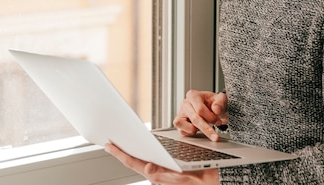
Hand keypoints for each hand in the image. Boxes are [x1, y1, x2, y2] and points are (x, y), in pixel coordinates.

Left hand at [104, 143, 218, 184]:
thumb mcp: (183, 177)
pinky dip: (142, 156)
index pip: (134, 163)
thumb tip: (147, 167)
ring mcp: (162, 174)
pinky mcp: (168, 172)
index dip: (120, 154)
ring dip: (130, 155)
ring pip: (141, 163)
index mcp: (159, 176)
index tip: (109, 145)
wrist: (214, 183)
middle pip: (134, 163)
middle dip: (121, 153)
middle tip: (109, 143)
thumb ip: (163, 175)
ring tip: (120, 146)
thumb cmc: (200, 181)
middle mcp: (158, 175)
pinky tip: (141, 152)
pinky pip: (151, 163)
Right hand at [174, 90, 227, 141]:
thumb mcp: (220, 99)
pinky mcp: (179, 123)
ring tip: (204, 125)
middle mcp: (185, 104)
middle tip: (215, 137)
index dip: (211, 118)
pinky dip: (192, 133)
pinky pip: (183, 132)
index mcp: (193, 95)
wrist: (208, 105)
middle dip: (207, 129)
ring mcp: (180, 114)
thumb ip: (220, 103)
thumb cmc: (211, 102)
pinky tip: (197, 128)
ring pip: (187, 127)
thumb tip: (216, 110)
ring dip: (198, 130)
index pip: (200, 109)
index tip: (218, 122)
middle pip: (195, 119)